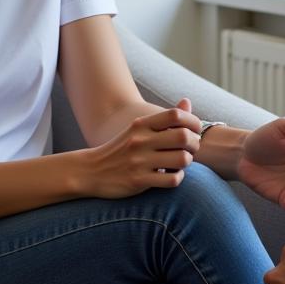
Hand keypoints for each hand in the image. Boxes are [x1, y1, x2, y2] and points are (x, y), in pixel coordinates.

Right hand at [82, 103, 200, 197]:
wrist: (90, 170)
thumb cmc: (121, 148)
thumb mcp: (138, 129)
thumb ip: (164, 119)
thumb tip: (187, 102)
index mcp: (141, 124)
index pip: (175, 115)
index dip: (192, 122)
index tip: (195, 130)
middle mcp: (140, 140)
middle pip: (183, 136)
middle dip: (194, 144)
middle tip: (191, 149)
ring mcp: (139, 161)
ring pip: (182, 159)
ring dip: (187, 162)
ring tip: (181, 162)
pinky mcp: (138, 181)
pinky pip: (172, 180)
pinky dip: (177, 178)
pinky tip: (172, 175)